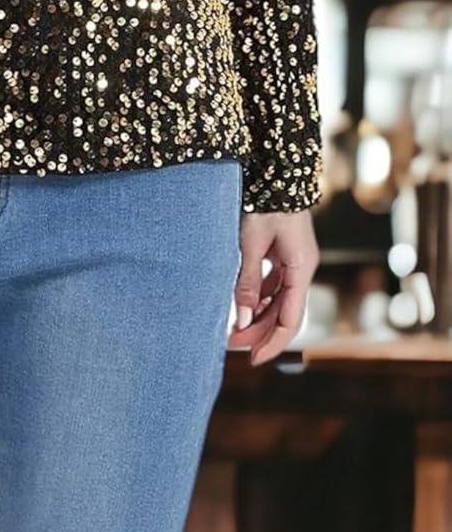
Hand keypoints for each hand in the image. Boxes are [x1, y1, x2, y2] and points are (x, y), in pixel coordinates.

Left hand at [228, 209, 318, 366]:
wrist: (275, 171)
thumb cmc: (263, 204)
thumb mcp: (251, 244)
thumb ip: (247, 282)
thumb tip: (241, 321)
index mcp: (300, 269)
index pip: (289, 320)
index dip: (271, 343)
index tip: (252, 359)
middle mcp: (301, 269)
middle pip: (283, 312)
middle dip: (258, 331)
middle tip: (230, 344)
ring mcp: (293, 261)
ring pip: (277, 299)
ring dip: (256, 314)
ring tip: (231, 327)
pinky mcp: (284, 253)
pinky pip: (273, 283)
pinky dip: (257, 295)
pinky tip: (240, 304)